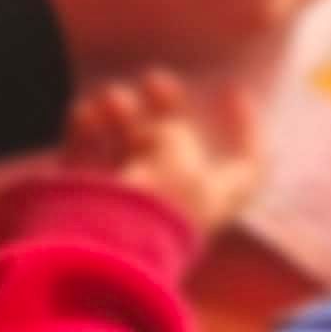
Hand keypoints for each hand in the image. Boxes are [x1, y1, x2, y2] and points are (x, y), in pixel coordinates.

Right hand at [64, 70, 260, 237]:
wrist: (103, 250)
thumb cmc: (155, 200)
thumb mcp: (177, 151)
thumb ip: (172, 131)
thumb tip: (151, 134)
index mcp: (214, 198)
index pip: (246, 165)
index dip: (246, 128)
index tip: (230, 91)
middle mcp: (176, 202)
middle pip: (176, 145)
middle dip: (166, 107)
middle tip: (154, 80)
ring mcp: (130, 202)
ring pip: (129, 146)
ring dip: (122, 113)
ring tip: (111, 99)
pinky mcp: (88, 201)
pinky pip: (90, 159)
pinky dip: (88, 131)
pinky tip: (84, 114)